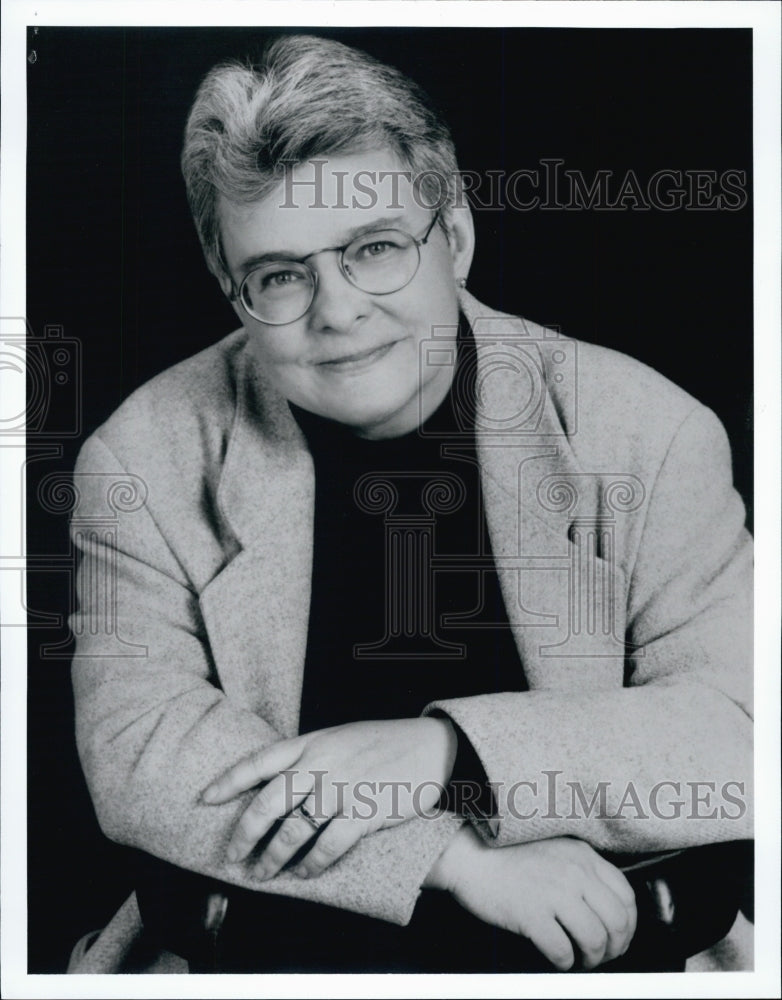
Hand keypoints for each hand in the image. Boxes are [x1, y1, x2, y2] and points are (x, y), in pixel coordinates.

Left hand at [202, 716, 456, 879]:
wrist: (433, 746)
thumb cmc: (385, 742)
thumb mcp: (341, 736)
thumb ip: (311, 755)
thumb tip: (279, 781)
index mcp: (312, 741)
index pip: (258, 760)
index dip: (228, 781)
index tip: (205, 799)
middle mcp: (321, 762)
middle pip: (267, 801)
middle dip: (244, 834)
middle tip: (233, 856)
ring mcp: (343, 786)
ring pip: (293, 829)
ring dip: (274, 857)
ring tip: (265, 873)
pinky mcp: (365, 810)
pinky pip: (328, 845)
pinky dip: (312, 864)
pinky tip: (304, 873)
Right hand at [426, 827, 636, 970]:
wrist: (470, 855)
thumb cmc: (508, 855)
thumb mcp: (556, 850)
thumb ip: (582, 871)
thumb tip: (605, 908)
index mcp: (582, 855)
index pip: (626, 896)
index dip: (628, 925)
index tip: (618, 937)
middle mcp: (574, 871)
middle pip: (618, 922)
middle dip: (615, 948)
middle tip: (602, 955)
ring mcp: (553, 892)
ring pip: (596, 940)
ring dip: (592, 959)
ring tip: (579, 960)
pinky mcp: (531, 913)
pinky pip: (562, 951)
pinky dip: (564, 963)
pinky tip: (556, 958)